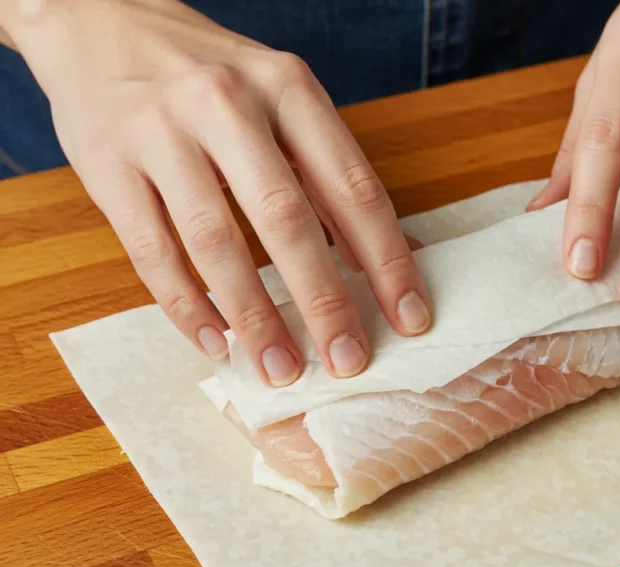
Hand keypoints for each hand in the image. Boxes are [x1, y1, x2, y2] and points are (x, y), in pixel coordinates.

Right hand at [3, 0, 430, 384]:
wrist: (99, 19)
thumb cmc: (211, 76)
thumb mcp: (280, 99)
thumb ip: (325, 172)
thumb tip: (383, 257)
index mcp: (288, 88)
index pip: (353, 187)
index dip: (388, 261)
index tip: (410, 319)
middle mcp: (226, 103)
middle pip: (286, 219)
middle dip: (323, 301)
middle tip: (347, 361)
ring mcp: (160, 131)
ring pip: (215, 241)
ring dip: (253, 316)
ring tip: (280, 368)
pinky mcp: (105, 163)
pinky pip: (151, 251)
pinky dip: (187, 306)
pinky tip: (218, 342)